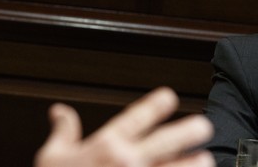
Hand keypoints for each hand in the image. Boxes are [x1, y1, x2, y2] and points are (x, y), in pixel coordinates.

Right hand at [34, 87, 214, 166]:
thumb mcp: (51, 158)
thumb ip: (63, 132)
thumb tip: (60, 112)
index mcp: (104, 147)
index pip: (135, 118)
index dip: (155, 105)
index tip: (169, 97)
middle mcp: (125, 162)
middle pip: (165, 141)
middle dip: (188, 132)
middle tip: (203, 127)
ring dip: (192, 165)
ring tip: (206, 160)